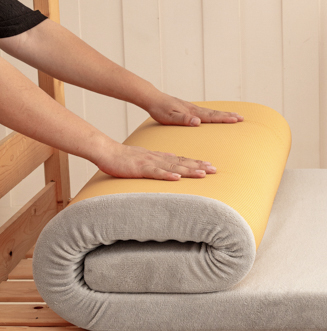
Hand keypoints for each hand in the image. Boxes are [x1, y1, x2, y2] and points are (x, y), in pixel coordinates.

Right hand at [95, 142, 215, 180]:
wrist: (107, 152)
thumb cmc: (125, 157)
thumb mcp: (146, 158)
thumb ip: (160, 160)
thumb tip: (173, 161)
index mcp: (160, 157)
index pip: (182, 160)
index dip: (196, 163)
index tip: (210, 166)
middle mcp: (158, 158)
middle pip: (182, 163)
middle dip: (199, 166)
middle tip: (214, 170)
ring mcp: (150, 163)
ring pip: (173, 167)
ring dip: (188, 171)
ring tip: (202, 174)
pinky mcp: (140, 169)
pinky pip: (156, 173)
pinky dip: (167, 175)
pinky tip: (177, 178)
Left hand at [146, 94, 242, 126]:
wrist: (152, 98)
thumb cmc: (159, 109)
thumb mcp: (169, 117)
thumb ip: (184, 120)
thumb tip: (198, 122)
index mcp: (192, 112)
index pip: (211, 116)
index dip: (224, 118)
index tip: (236, 119)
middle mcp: (194, 109)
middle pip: (215, 113)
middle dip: (229, 116)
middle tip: (242, 118)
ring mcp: (192, 108)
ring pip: (211, 111)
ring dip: (224, 114)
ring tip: (234, 116)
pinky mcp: (189, 108)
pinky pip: (206, 112)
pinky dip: (214, 113)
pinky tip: (216, 115)